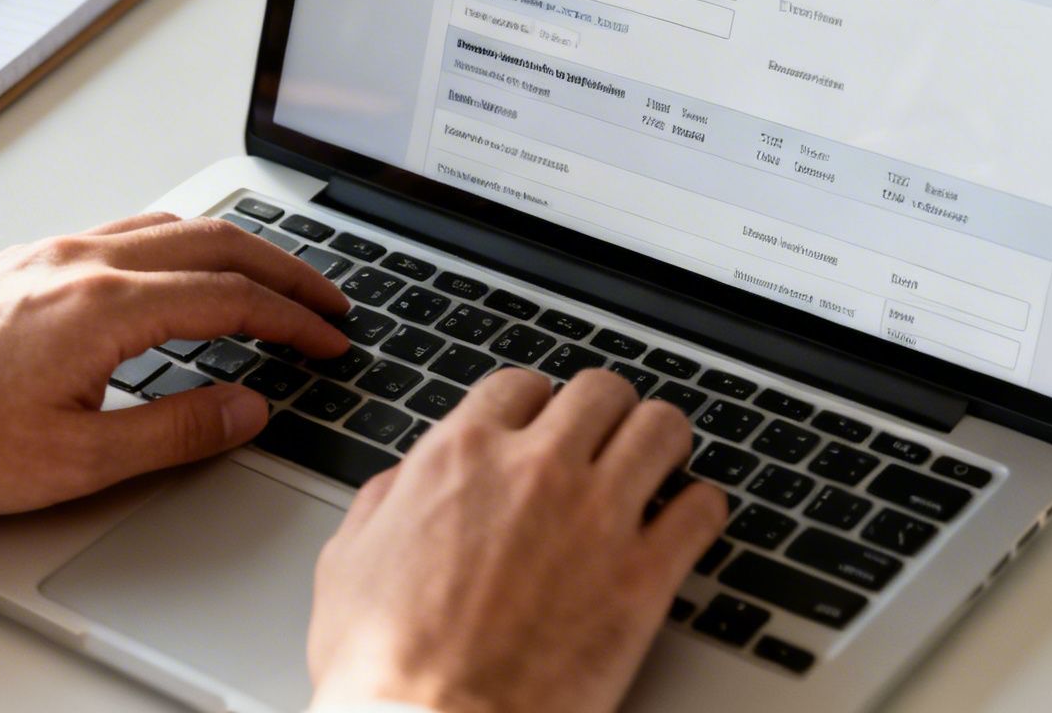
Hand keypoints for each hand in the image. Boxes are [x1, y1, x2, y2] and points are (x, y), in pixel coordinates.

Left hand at [0, 212, 349, 543]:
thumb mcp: (77, 460)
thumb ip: (178, 431)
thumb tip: (247, 407)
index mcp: (107, 306)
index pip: (234, 298)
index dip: (297, 320)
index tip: (332, 340)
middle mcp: (84, 262)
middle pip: (217, 243)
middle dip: (286, 271)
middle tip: (329, 300)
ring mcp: (51, 254)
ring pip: (172, 226)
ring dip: (237, 250)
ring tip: (272, 280)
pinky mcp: (25, 262)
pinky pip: (128, 230)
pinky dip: (183, 243)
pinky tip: (182, 270)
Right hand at [307, 368, 727, 712]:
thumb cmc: (385, 666)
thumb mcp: (348, 562)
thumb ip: (385, 501)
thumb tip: (405, 481)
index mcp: (462, 457)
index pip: (522, 386)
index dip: (535, 406)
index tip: (543, 427)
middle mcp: (536, 471)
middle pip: (601, 391)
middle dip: (605, 413)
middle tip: (606, 440)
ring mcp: (597, 517)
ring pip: (662, 428)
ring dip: (662, 442)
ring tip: (659, 464)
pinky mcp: (643, 576)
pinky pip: (702, 508)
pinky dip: (700, 509)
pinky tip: (687, 522)